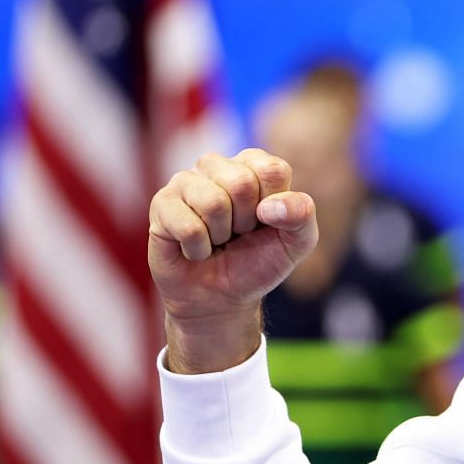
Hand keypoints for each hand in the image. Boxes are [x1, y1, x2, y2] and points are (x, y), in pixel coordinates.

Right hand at [148, 148, 318, 371]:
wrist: (221, 298)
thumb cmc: (257, 262)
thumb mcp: (296, 243)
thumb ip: (302, 215)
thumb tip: (270, 206)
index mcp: (253, 165)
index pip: (273, 170)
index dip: (275, 208)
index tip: (265, 223)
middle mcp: (217, 166)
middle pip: (242, 183)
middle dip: (246, 222)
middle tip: (238, 234)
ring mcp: (185, 182)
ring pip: (213, 202)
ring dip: (220, 235)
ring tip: (216, 240)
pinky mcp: (161, 204)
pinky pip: (188, 227)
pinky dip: (198, 249)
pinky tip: (195, 249)